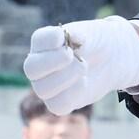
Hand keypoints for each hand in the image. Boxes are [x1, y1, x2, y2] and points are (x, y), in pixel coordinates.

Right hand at [24, 17, 138, 114]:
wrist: (108, 58)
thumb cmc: (94, 41)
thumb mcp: (89, 33)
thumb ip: (77, 33)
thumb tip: (66, 36)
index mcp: (43, 42)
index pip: (37, 41)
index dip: (50, 39)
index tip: (64, 36)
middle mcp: (38, 64)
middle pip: (30, 69)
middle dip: (53, 62)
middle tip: (71, 55)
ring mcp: (45, 84)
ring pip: (43, 89)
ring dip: (66, 78)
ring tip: (84, 67)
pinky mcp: (58, 102)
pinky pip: (57, 105)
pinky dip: (73, 93)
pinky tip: (84, 82)